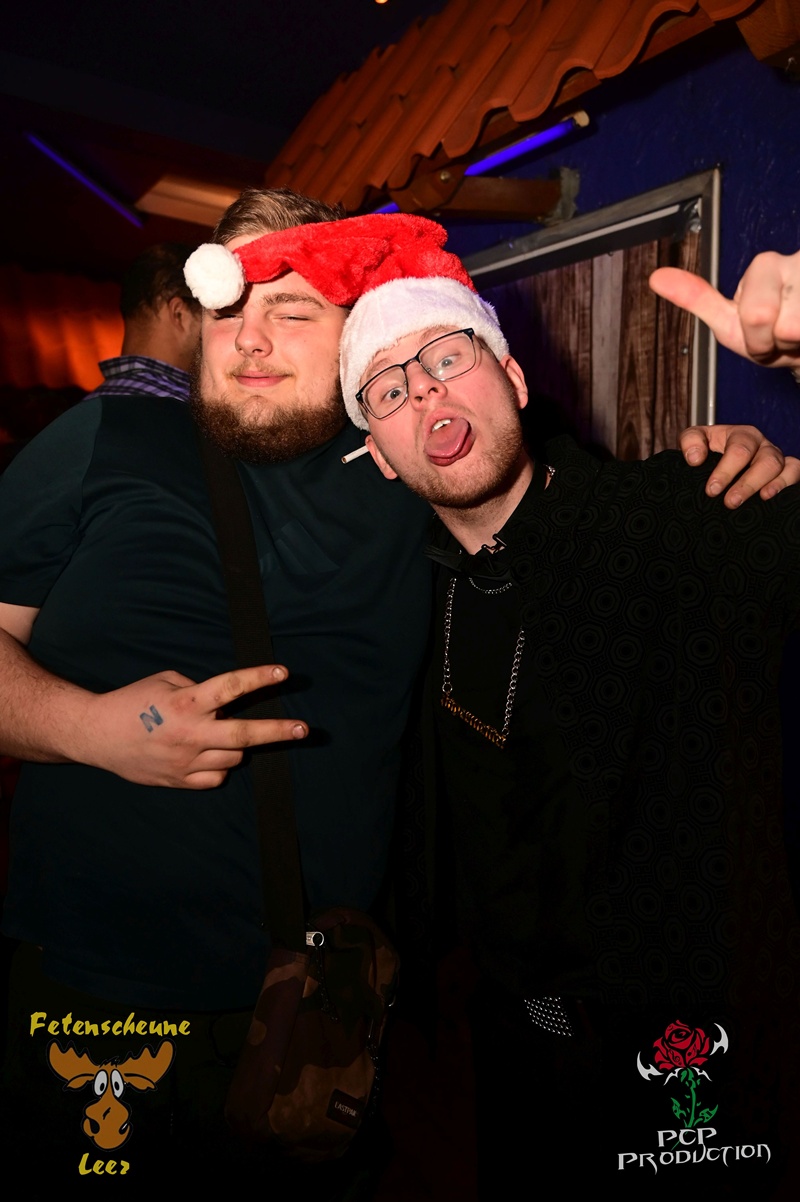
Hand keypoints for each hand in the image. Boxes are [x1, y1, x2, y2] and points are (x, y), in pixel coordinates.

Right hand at [83, 664, 306, 788]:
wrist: (96, 735)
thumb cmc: (131, 701)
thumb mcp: (164, 681)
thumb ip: (198, 689)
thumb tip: (225, 701)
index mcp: (186, 702)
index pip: (231, 687)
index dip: (259, 678)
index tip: (283, 673)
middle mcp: (190, 733)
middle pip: (244, 734)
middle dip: (278, 731)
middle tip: (303, 729)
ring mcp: (185, 760)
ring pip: (233, 756)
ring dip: (237, 744)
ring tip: (220, 734)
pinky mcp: (179, 780)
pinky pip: (216, 777)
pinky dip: (219, 765)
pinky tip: (208, 754)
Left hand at [650, 250, 799, 369]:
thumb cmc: (776, 333)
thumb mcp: (733, 321)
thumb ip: (698, 300)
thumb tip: (656, 277)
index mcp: (766, 265)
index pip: (754, 316)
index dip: (757, 340)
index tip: (762, 334)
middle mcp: (798, 261)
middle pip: (781, 323)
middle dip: (778, 345)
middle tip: (781, 340)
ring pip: (799, 329)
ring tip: (799, 338)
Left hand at [680, 424, 799, 507]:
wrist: (720, 464)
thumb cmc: (710, 452)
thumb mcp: (696, 439)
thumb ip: (691, 441)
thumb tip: (695, 458)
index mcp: (741, 436)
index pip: (738, 449)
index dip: (726, 471)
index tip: (712, 490)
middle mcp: (761, 445)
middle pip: (763, 460)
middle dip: (747, 483)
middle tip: (730, 502)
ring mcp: (776, 458)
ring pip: (778, 466)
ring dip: (766, 485)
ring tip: (754, 500)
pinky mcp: (787, 471)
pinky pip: (794, 471)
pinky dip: (785, 483)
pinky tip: (769, 496)